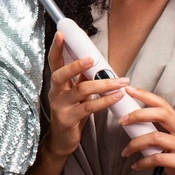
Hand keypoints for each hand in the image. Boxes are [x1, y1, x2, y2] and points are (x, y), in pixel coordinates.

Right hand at [43, 32, 129, 160]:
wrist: (62, 141)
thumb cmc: (71, 114)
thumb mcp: (75, 94)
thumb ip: (82, 79)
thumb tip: (97, 64)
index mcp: (57, 84)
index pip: (54, 62)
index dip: (56, 48)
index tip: (61, 34)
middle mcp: (55, 93)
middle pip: (60, 74)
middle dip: (76, 65)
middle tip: (92, 59)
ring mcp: (60, 106)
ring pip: (81, 90)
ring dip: (103, 84)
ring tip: (120, 81)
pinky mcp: (68, 119)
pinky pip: (89, 107)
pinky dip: (105, 100)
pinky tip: (117, 97)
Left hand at [119, 85, 174, 174]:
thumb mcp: (171, 147)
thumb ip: (157, 137)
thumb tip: (133, 129)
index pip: (163, 105)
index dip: (146, 95)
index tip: (129, 90)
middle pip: (162, 114)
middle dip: (139, 114)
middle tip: (122, 120)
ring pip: (156, 137)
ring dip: (136, 143)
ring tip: (126, 151)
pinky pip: (159, 158)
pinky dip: (143, 162)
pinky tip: (136, 166)